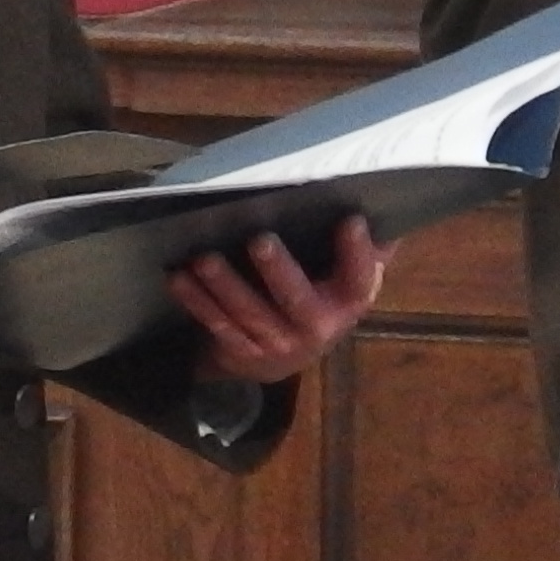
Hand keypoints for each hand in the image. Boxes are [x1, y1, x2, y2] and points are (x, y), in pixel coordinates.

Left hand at [169, 216, 382, 384]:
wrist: (283, 356)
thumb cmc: (319, 298)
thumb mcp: (346, 278)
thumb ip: (363, 249)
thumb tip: (380, 204)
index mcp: (347, 302)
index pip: (359, 279)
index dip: (357, 253)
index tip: (350, 220)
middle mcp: (316, 327)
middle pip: (298, 301)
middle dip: (278, 272)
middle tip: (259, 239)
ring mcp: (277, 343)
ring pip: (249, 314)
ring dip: (224, 286)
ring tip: (204, 258)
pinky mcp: (243, 350)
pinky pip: (218, 325)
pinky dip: (197, 302)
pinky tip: (179, 278)